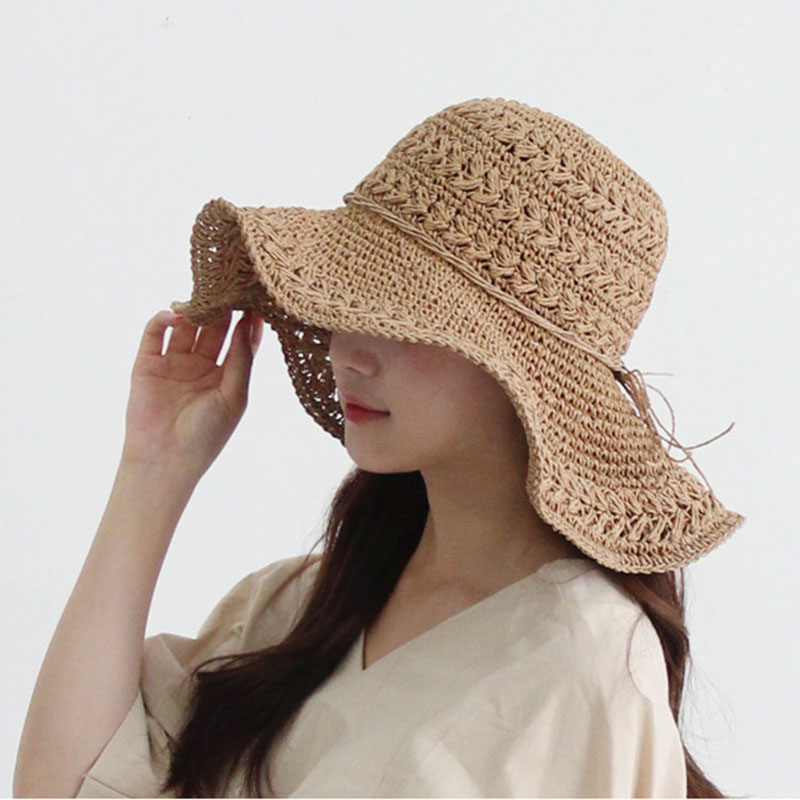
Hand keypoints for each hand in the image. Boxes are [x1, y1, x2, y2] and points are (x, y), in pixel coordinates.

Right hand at [120, 309, 263, 481]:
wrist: (164, 461)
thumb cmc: (206, 435)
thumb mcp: (234, 397)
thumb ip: (242, 360)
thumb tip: (248, 323)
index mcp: (227, 376)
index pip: (241, 340)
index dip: (248, 321)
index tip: (257, 300)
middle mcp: (202, 366)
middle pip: (215, 328)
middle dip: (223, 308)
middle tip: (230, 287)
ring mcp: (174, 363)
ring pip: (186, 326)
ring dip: (194, 311)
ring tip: (203, 297)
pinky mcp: (148, 363)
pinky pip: (154, 334)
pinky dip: (162, 319)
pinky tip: (175, 315)